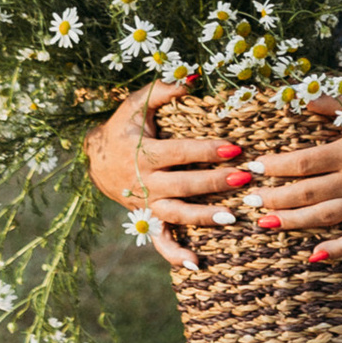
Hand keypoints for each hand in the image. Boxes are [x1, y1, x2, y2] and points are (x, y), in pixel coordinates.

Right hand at [84, 81, 252, 269]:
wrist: (97, 159)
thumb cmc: (124, 126)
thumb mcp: (138, 102)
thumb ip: (165, 89)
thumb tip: (195, 77)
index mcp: (144, 152)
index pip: (181, 152)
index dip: (207, 150)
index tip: (235, 147)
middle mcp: (146, 182)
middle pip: (184, 185)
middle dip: (214, 183)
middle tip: (244, 178)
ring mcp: (147, 204)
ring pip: (176, 215)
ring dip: (203, 218)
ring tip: (231, 218)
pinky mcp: (148, 218)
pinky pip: (161, 241)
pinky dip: (175, 255)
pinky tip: (197, 265)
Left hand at [244, 91, 341, 259]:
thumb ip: (332, 100)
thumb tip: (299, 97)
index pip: (302, 163)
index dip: (275, 167)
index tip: (256, 168)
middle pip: (306, 194)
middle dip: (274, 198)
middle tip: (251, 201)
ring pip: (323, 218)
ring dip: (292, 222)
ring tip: (267, 223)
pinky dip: (336, 249)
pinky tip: (314, 255)